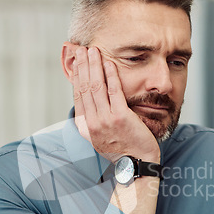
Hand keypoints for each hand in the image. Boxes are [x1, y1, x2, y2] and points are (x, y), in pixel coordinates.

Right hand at [72, 46, 159, 162]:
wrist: (137, 163)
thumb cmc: (122, 149)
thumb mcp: (101, 137)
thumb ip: (94, 120)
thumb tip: (90, 103)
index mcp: (85, 127)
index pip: (78, 95)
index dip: (76, 76)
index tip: (76, 61)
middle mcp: (91, 123)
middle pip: (84, 88)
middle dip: (82, 66)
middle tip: (81, 49)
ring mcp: (105, 121)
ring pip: (96, 87)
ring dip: (94, 66)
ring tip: (93, 51)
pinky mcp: (121, 118)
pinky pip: (114, 92)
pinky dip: (110, 76)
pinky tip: (109, 64)